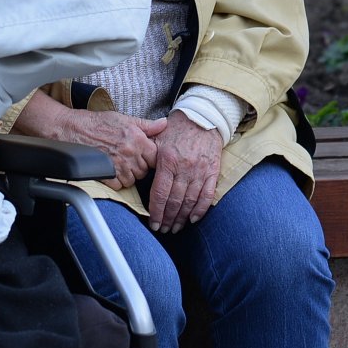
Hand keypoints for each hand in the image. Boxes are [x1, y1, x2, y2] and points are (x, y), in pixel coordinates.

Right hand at [16, 88, 166, 187]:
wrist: (72, 129)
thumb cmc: (97, 123)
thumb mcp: (124, 118)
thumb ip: (147, 125)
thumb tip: (164, 123)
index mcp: (137, 139)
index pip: (156, 157)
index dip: (151, 157)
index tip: (144, 155)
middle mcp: (130, 153)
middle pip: (145, 171)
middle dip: (139, 167)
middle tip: (128, 159)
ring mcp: (118, 165)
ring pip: (133, 180)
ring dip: (128, 175)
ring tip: (118, 164)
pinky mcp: (106, 174)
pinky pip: (119, 186)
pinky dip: (116, 182)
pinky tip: (110, 170)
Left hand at [147, 112, 222, 232]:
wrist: (203, 117)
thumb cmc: (177, 129)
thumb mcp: (158, 138)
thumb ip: (147, 155)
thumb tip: (134, 171)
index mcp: (167, 160)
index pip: (159, 193)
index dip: (155, 212)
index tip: (153, 223)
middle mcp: (184, 168)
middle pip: (174, 202)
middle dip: (167, 219)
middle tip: (162, 229)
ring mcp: (199, 171)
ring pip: (190, 202)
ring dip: (181, 218)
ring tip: (175, 228)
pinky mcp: (212, 172)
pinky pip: (207, 195)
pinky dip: (200, 210)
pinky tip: (193, 219)